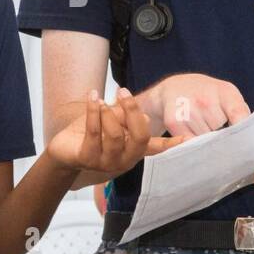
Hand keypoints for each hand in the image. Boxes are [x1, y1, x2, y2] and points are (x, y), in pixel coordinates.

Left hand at [47, 88, 187, 176]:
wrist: (64, 149)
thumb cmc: (92, 134)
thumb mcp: (114, 121)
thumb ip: (128, 118)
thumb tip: (145, 117)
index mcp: (135, 150)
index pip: (157, 148)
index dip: (173, 144)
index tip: (189, 139)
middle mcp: (125, 160)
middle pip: (139, 138)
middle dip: (133, 111)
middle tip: (124, 91)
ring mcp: (106, 162)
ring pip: (115, 135)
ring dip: (108, 113)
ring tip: (101, 99)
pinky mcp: (87, 159)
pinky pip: (93, 133)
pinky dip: (93, 111)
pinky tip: (93, 98)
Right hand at [146, 73, 251, 135]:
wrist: (175, 87)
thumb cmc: (209, 96)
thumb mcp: (228, 97)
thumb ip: (241, 115)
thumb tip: (249, 143)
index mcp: (225, 92)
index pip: (239, 117)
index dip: (245, 135)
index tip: (247, 148)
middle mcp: (206, 99)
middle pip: (223, 136)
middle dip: (224, 140)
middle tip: (219, 132)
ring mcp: (189, 110)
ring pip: (207, 143)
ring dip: (207, 142)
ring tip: (203, 127)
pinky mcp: (174, 122)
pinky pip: (190, 144)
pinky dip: (193, 144)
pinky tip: (192, 131)